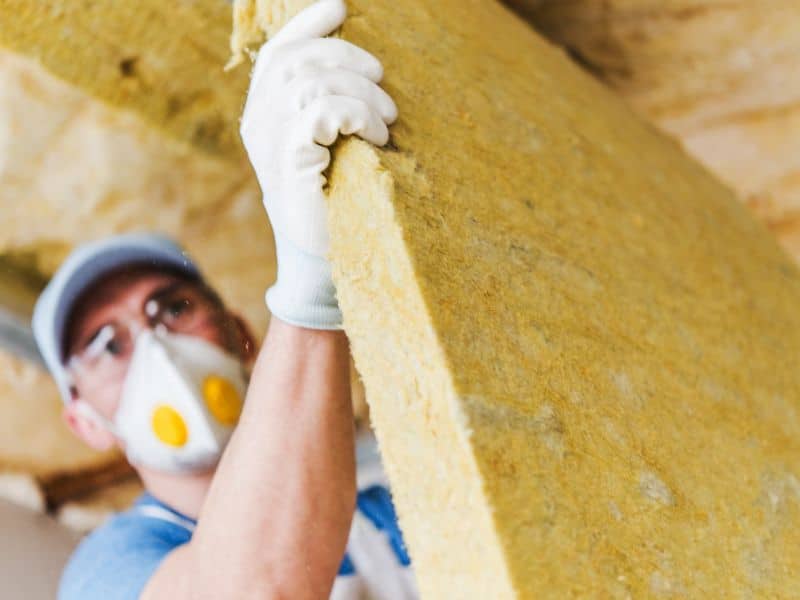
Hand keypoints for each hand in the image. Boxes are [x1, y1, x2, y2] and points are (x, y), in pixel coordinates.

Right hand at [240, 0, 397, 329]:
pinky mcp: (291, 161)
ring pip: (313, 82)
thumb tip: (355, 65)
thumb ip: (326, 104)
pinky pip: (322, 112)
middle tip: (384, 86)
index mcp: (264, 113)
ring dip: (361, 94)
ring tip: (385, 123)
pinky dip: (356, 114)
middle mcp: (259, 122)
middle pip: (299, 60)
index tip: (340, 6)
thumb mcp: (327, 144)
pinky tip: (375, 136)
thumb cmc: (333, 196)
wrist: (323, 254)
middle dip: (349, 60)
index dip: (307, 25)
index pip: (278, 53)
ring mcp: (270, 142)